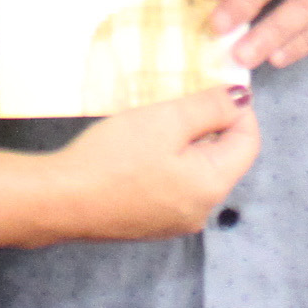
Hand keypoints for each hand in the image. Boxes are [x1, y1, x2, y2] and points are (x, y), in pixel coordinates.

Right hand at [46, 88, 258, 239]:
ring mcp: (174, 222)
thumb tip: (242, 98)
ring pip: (196, 170)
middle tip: (179, 98)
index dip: (238, 109)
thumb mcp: (166, 120)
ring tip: (156, 121)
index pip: (248, 142)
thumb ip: (210, 107)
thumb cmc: (112, 158)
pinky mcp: (149, 223)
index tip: (214, 84)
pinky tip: (139, 148)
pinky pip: (174, 185)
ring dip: (185, 142)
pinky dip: (167, 162)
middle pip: (223, 157)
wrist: (59, 201)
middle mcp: (200, 211)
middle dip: (208, 124)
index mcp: (212, 186)